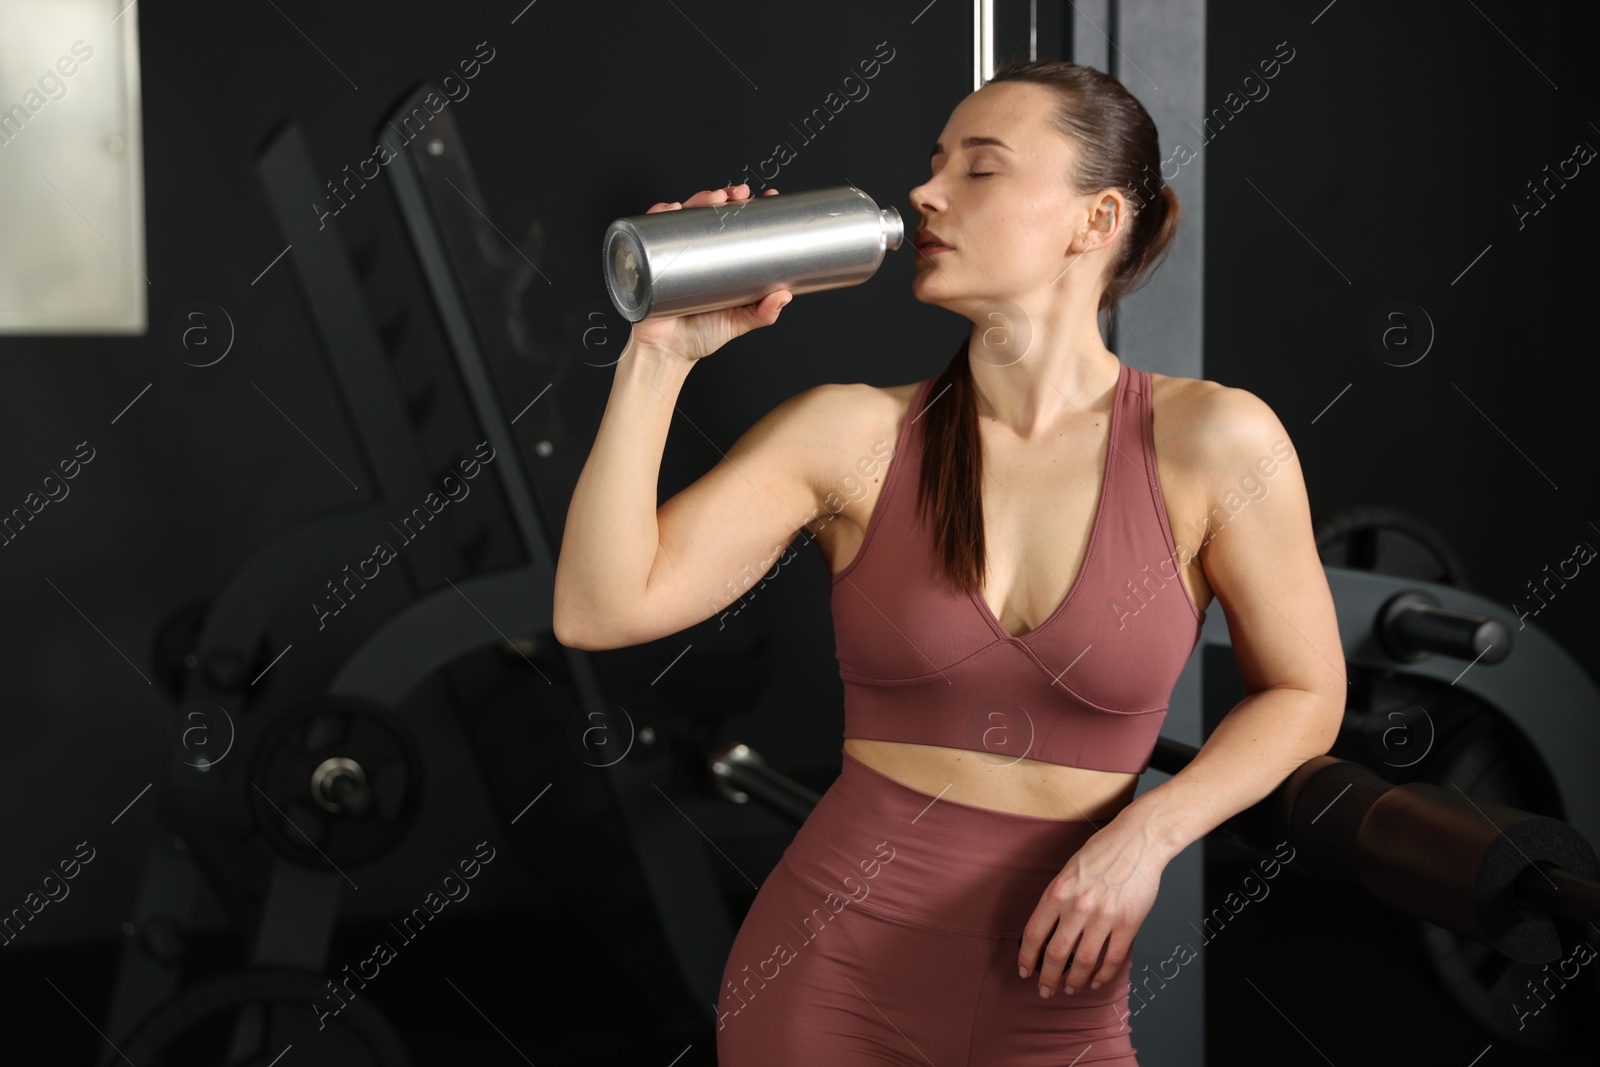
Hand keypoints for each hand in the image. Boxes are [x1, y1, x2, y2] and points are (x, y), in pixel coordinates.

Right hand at [627, 183, 789, 362]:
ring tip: (712, 199)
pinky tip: (670, 209)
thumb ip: (761, 313)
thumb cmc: (700, 336)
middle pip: (710, 214)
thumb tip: (784, 296)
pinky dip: (659, 215)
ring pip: (685, 215)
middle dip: (725, 197)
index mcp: (720, 262)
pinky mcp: (651, 258)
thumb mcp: (736, 322)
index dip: (750, 208)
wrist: (666, 353)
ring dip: (698, 199)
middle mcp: (698, 253)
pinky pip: (651, 230)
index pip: (736, 226)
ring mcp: (675, 253)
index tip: (767, 198)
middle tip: (739, 196)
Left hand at [1017, 820, 1163, 997]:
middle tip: (1046, 990)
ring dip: (1075, 981)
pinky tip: (1097, 981)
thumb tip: (1046, 931)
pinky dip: (1104, 975)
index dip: (1027, 957)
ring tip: (1070, 989)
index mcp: (1058, 891)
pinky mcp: (1129, 923)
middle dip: (1048, 978)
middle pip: (1056, 954)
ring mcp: (1105, 916)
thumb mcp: (1068, 871)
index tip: (1025, 971)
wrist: (1138, 841)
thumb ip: (1057, 900)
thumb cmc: (1102, 852)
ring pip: (1085, 962)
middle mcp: (1078, 906)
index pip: (1034, 934)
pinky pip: (1113, 958)